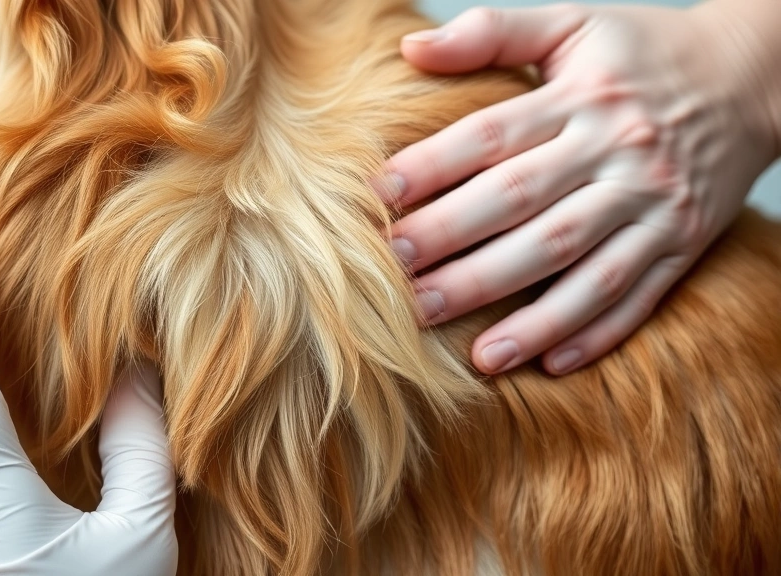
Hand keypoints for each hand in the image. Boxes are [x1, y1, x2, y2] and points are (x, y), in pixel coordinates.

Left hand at [378, 2, 780, 374]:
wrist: (755, 78)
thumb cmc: (644, 53)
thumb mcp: (573, 20)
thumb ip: (491, 32)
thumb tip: (409, 44)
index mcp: (582, 98)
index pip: (494, 135)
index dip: (434, 166)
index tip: (380, 197)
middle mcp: (619, 153)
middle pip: (524, 207)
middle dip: (456, 247)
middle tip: (398, 283)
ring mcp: (655, 205)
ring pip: (579, 265)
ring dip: (522, 314)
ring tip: (470, 353)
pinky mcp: (682, 244)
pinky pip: (638, 297)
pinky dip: (595, 333)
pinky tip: (547, 364)